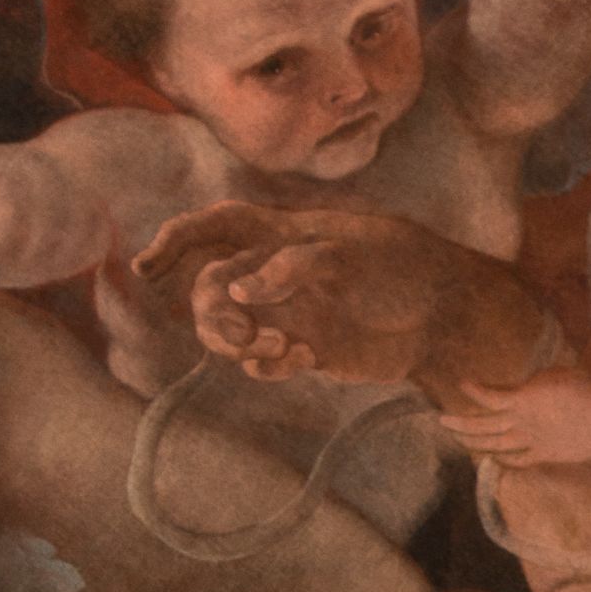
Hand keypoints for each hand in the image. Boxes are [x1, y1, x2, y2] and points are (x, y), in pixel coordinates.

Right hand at [140, 204, 403, 379]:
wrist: (443, 316)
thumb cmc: (401, 267)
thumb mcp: (351, 254)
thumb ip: (294, 266)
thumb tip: (239, 290)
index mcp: (281, 234)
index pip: (215, 228)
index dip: (176, 241)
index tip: (148, 269)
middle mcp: (275, 272)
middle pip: (210, 289)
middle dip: (210, 313)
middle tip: (239, 334)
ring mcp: (287, 311)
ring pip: (230, 329)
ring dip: (237, 342)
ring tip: (277, 346)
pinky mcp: (304, 347)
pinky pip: (263, 360)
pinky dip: (269, 364)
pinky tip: (301, 358)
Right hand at [448, 363, 590, 465]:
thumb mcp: (584, 426)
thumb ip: (566, 428)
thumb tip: (559, 419)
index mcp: (544, 449)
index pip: (514, 457)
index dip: (496, 457)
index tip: (483, 456)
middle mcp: (531, 438)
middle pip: (492, 442)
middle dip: (470, 440)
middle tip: (450, 436)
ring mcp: (526, 421)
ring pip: (486, 425)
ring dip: (464, 423)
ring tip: (443, 420)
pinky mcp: (526, 399)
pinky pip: (494, 396)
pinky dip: (477, 391)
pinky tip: (463, 382)